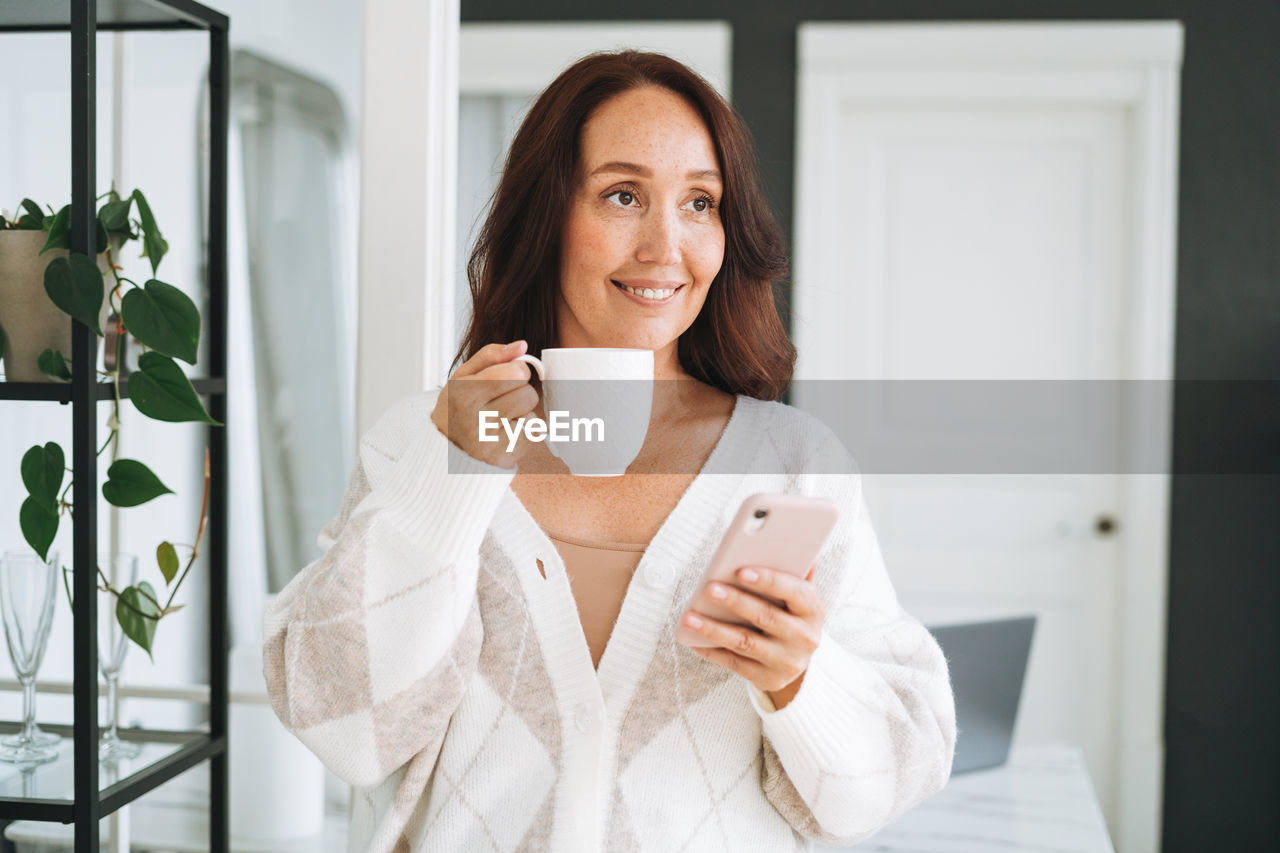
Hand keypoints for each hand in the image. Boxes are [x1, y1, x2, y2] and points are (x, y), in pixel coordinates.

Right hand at [430, 341, 537, 468]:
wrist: (444, 450)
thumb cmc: (456, 407)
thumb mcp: (463, 376)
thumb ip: (492, 356)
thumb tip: (522, 345)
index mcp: (464, 394)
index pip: (516, 374)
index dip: (518, 372)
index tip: (510, 375)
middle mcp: (477, 420)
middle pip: (528, 394)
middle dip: (519, 393)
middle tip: (500, 398)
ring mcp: (491, 443)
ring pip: (532, 415)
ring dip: (521, 413)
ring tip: (499, 417)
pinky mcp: (505, 459)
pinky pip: (532, 435)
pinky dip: (522, 432)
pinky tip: (502, 433)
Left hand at [682, 564, 824, 710]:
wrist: (798, 660)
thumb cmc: (791, 616)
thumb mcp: (798, 596)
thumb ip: (792, 572)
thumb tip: (786, 543)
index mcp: (813, 611)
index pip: (795, 592)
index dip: (769, 581)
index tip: (741, 570)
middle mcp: (805, 638)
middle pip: (766, 617)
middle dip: (735, 601)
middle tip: (709, 588)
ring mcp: (787, 662)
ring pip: (745, 643)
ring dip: (714, 629)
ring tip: (689, 617)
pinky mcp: (768, 679)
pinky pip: (734, 664)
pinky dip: (711, 650)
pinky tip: (692, 639)